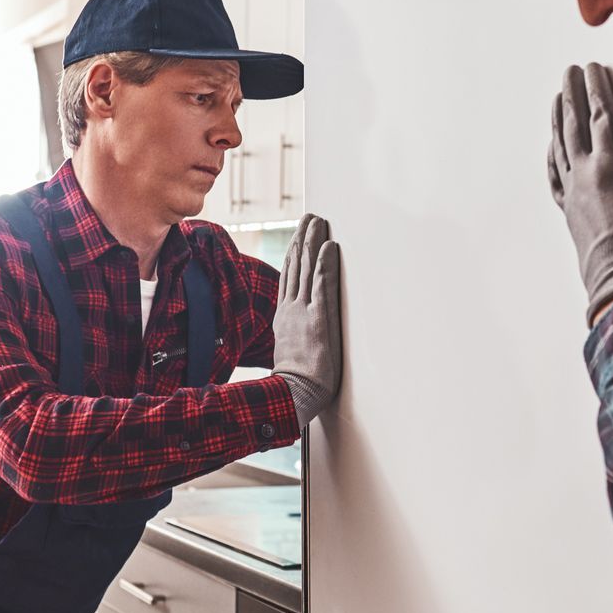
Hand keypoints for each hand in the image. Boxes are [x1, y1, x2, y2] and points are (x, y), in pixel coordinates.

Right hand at [272, 214, 341, 426]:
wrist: (292, 395)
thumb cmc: (293, 382)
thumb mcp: (288, 352)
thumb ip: (291, 336)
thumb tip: (294, 333)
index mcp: (283, 317)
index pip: (288, 278)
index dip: (294, 255)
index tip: (298, 237)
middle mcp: (291, 309)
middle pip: (296, 266)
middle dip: (303, 238)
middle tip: (310, 217)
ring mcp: (303, 312)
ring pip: (307, 269)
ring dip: (314, 242)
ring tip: (319, 221)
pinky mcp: (318, 319)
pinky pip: (322, 284)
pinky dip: (325, 263)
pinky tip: (329, 246)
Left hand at [547, 63, 612, 322]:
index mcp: (607, 165)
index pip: (599, 115)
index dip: (597, 87)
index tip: (592, 67)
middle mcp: (583, 176)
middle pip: (572, 125)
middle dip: (570, 95)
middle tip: (568, 73)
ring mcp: (572, 196)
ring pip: (559, 148)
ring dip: (557, 121)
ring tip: (556, 102)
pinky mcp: (569, 214)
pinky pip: (555, 177)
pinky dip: (553, 158)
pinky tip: (553, 152)